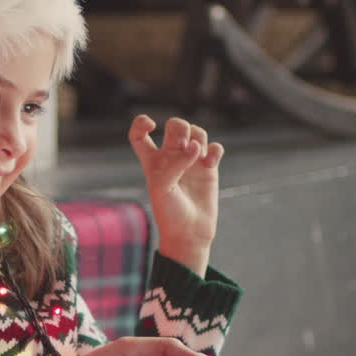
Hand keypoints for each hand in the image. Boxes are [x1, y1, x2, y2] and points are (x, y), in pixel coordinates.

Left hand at [128, 115, 223, 276]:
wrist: (189, 232)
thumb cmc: (169, 212)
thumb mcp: (162, 187)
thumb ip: (174, 163)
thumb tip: (195, 145)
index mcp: (152, 162)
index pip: (140, 134)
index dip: (142, 123)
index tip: (152, 124)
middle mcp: (171, 158)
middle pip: (175, 126)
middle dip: (180, 129)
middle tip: (183, 148)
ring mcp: (191, 162)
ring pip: (196, 131)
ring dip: (198, 136)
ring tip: (198, 156)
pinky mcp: (209, 168)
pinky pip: (214, 147)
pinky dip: (214, 149)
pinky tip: (211, 163)